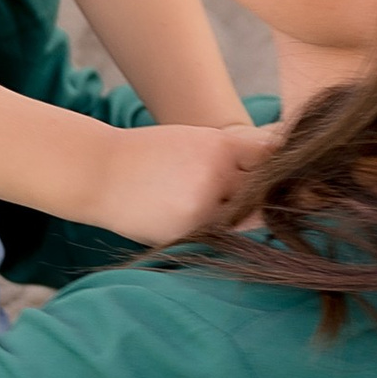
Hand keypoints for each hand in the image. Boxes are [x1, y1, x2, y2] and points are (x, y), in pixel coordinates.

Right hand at [87, 120, 267, 246]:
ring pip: (243, 218)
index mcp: (220, 146)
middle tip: (270, 202)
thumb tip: (272, 171)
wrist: (100, 172)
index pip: (269, 158)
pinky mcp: (188, 232)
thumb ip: (228, 155)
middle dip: (264, 195)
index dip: (274, 167)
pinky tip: (201, 222)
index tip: (276, 173)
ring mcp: (202, 207)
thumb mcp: (191, 141)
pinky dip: (217, 231)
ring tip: (228, 213)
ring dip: (242, 217)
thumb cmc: (148, 155)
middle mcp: (217, 175)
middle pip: (263, 191)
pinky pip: (217, 236)